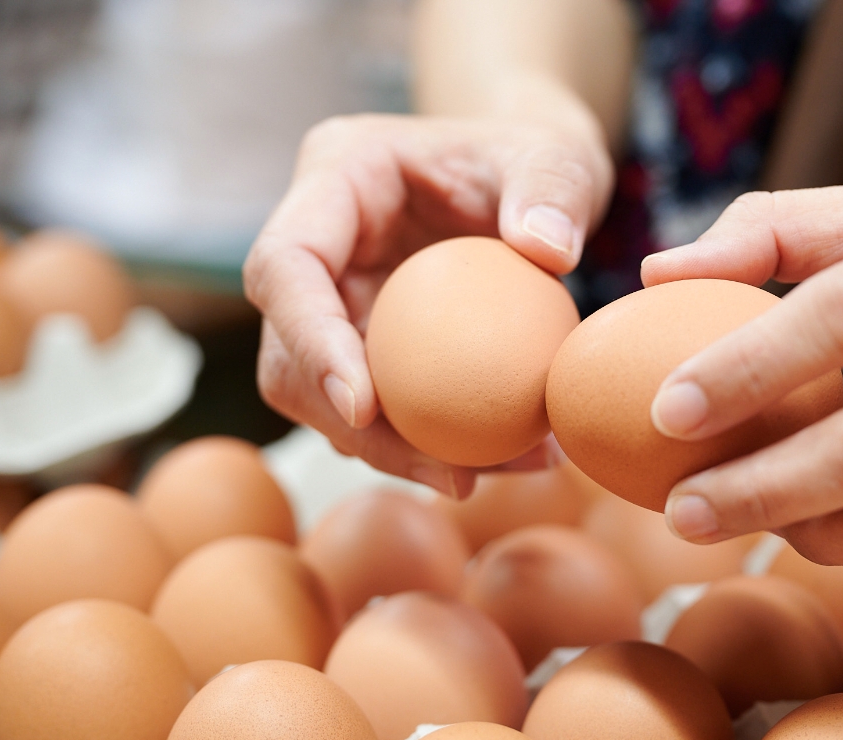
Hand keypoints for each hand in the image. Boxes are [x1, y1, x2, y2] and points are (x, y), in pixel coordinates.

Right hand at [244, 114, 612, 495]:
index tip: (364, 407)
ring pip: (323, 397)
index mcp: (337, 176)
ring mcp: (337, 298)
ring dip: (392, 452)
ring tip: (481, 478)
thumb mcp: (556, 158)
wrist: (533, 185)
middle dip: (354, 428)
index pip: (286, 264)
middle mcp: (321, 244)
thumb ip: (553, 190)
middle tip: (447, 474)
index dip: (309, 340)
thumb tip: (548, 252)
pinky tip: (495, 465)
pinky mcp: (367, 342)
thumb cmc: (536, 159)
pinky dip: (424, 444)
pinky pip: (377, 408)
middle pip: (288, 351)